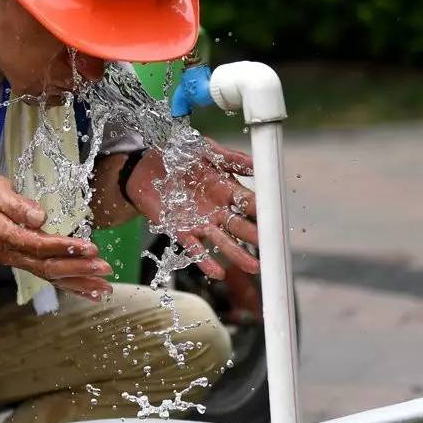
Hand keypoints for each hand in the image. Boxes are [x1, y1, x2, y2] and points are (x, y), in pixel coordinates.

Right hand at [0, 173, 112, 300]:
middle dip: (78, 269)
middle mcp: (12, 253)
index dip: (64, 247)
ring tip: (104, 288)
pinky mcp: (24, 261)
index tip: (89, 247)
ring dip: (78, 282)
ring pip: (50, 276)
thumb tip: (39, 216)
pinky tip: (88, 291)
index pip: (38, 245)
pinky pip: (49, 276)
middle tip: (105, 269)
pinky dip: (70, 285)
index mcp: (5, 234)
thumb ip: (15, 203)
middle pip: (48, 266)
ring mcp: (18, 260)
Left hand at [125, 137, 258, 279]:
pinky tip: (217, 273)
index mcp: (226, 189)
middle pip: (241, 226)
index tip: (279, 220)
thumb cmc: (177, 157)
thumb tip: (257, 163)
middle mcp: (217, 209)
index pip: (250, 203)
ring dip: (238, 254)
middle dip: (257, 237)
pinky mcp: (180, 230)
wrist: (144, 167)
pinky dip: (206, 261)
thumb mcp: (204, 149)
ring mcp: (200, 222)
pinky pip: (195, 249)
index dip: (265, 211)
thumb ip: (230, 157)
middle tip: (272, 248)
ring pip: (223, 241)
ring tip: (254, 267)